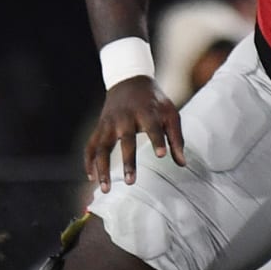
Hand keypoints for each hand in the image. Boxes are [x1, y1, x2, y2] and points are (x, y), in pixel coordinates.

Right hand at [84, 77, 185, 191]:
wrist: (129, 80)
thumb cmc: (154, 102)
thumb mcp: (170, 114)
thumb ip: (176, 138)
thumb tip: (182, 164)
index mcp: (146, 112)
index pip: (152, 127)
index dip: (157, 140)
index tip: (161, 155)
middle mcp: (125, 118)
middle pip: (125, 140)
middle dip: (127, 161)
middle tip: (131, 182)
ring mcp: (110, 123)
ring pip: (102, 146)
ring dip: (102, 168)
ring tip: (105, 189)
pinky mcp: (100, 127)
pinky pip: (90, 146)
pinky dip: (88, 161)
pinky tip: (91, 178)